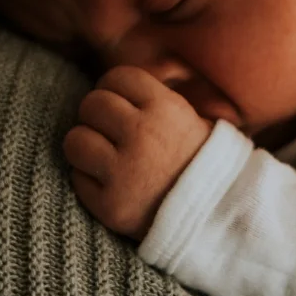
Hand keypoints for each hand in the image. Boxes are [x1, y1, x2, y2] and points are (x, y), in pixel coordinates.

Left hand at [63, 66, 212, 239]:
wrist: (220, 218)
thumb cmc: (205, 165)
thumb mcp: (195, 120)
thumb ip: (158, 101)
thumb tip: (121, 86)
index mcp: (166, 109)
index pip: (117, 78)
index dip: (114, 89)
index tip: (119, 103)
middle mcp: (142, 135)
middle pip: (92, 104)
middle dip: (97, 116)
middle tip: (109, 131)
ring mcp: (124, 172)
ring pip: (75, 140)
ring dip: (85, 146)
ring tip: (103, 156)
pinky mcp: (110, 205)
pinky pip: (77, 178)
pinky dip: (88, 180)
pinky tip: (109, 184)